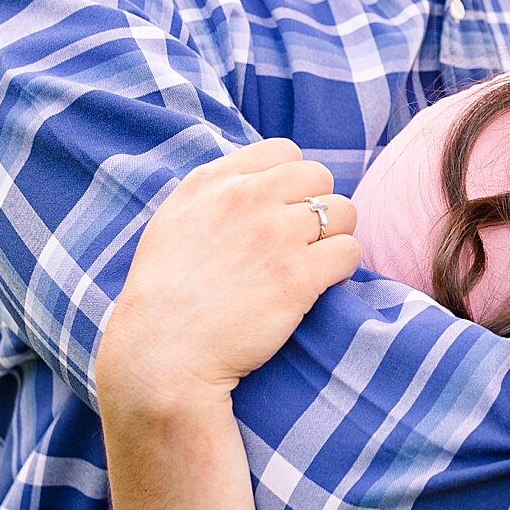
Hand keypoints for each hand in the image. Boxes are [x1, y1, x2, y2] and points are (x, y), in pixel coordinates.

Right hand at [96, 142, 360, 413]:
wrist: (159, 357)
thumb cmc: (164, 299)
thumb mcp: (173, 224)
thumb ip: (214, 196)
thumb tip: (257, 183)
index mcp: (212, 182)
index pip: (284, 151)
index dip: (293, 181)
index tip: (283, 212)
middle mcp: (246, 198)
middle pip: (320, 177)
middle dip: (319, 208)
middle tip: (304, 244)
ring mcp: (274, 234)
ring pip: (343, 212)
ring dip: (336, 238)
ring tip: (315, 266)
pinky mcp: (297, 276)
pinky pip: (350, 251)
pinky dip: (342, 270)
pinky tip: (320, 287)